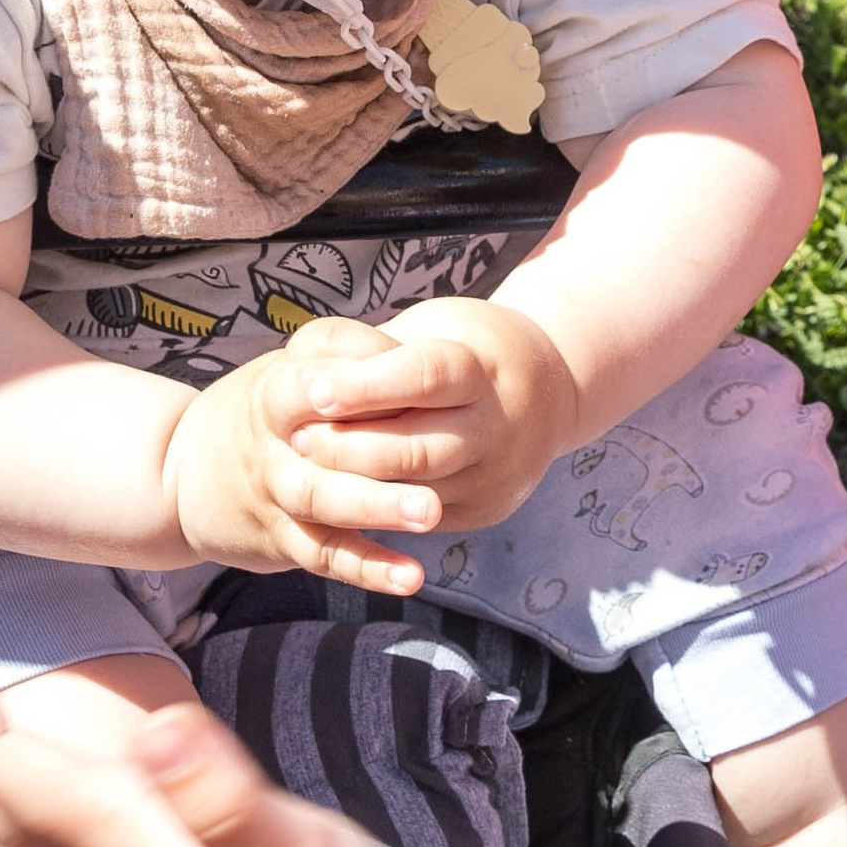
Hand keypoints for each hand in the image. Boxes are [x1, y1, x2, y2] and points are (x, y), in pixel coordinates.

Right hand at [165, 321, 442, 595]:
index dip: (354, 375)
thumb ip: (344, 356)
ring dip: (377, 506)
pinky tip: (409, 578)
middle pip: (323, 443)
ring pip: (324, 501)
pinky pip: (325, 555)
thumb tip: (414, 352)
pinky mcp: (283, 537)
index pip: (313, 373)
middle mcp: (273, 441)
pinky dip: (367, 569)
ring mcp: (276, 491)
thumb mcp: (287, 366)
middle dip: (376, 450)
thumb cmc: (260, 408)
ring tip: (429, 511)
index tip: (401, 373)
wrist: (177, 471)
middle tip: (437, 452)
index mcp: (276, 389)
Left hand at [286, 296, 582, 535]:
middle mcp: (497, 429)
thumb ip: (376, 347)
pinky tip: (338, 494)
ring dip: (356, 485)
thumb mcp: (433, 326)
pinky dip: (377, 509)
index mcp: (482, 370)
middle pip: (416, 449)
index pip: (423, 378)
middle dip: (350, 448)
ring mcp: (494, 477)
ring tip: (309, 467)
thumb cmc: (468, 348)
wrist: (549, 394)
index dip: (365, 387)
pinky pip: (421, 520)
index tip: (313, 390)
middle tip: (296, 438)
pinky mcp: (482, 511)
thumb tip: (306, 366)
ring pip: (415, 495)